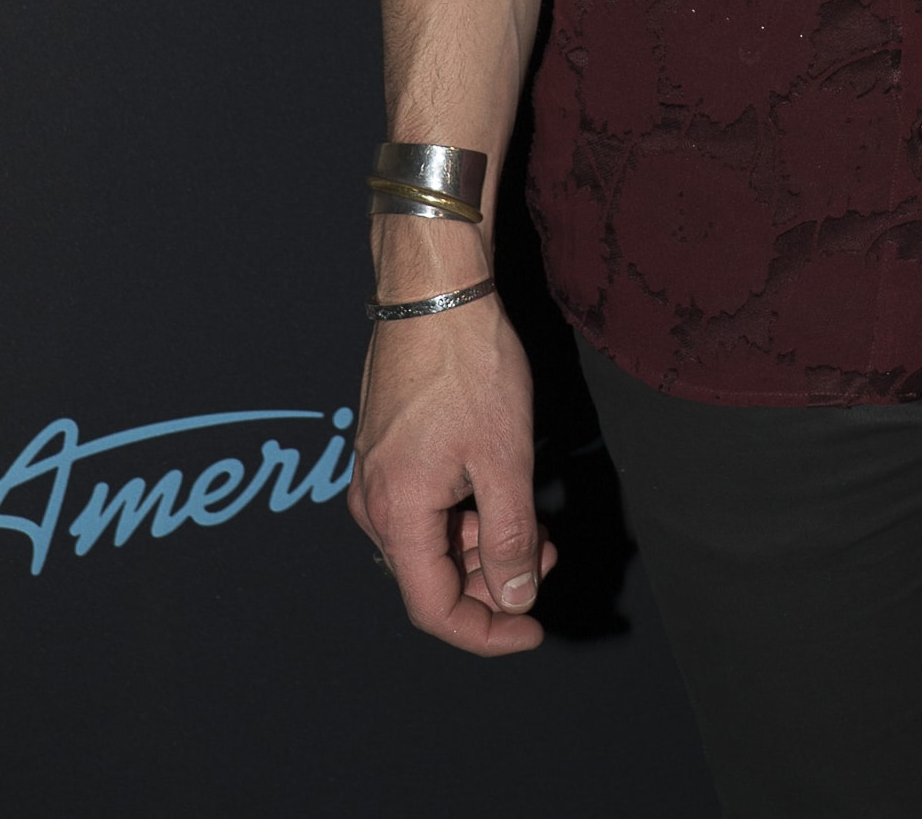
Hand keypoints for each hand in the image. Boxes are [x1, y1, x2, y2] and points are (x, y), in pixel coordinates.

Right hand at [350, 286, 557, 655]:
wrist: (434, 290)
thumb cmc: (469, 366)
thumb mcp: (505, 458)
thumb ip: (510, 538)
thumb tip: (514, 599)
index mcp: (397, 515)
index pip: (434, 609)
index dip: (486, 631)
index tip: (534, 628)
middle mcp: (374, 504)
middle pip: (431, 578)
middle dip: (494, 579)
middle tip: (548, 553)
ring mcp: (375, 474)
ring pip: (429, 541)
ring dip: (483, 544)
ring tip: (536, 521)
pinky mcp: (385, 450)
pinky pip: (423, 507)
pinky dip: (465, 514)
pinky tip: (501, 491)